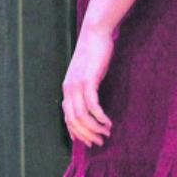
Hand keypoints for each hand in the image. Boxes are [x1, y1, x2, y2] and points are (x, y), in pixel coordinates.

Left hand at [61, 27, 115, 146]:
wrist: (94, 34)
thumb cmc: (93, 54)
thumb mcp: (87, 74)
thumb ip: (86, 88)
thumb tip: (91, 103)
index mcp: (67, 90)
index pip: (67, 118)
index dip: (77, 133)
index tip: (89, 142)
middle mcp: (68, 89)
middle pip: (73, 121)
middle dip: (87, 135)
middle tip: (100, 142)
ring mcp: (77, 86)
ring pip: (82, 116)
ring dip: (95, 128)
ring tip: (107, 133)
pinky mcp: (88, 81)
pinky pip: (92, 106)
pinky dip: (100, 117)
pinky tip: (108, 122)